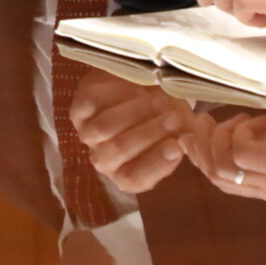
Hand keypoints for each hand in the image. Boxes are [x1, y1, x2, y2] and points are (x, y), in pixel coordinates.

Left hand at [66, 69, 203, 195]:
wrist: (141, 89)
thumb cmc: (164, 116)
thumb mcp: (179, 130)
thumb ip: (182, 137)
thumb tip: (187, 137)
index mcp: (127, 174)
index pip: (135, 179)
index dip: (155, 164)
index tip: (176, 146)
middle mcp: (104, 159)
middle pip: (118, 150)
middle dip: (149, 134)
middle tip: (174, 118)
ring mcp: (88, 134)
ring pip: (104, 128)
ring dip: (134, 114)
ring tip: (161, 101)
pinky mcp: (78, 109)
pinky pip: (91, 103)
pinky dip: (115, 93)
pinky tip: (136, 85)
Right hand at [179, 96, 265, 205]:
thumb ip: (263, 135)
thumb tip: (232, 126)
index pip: (224, 181)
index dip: (201, 157)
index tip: (192, 130)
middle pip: (218, 177)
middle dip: (200, 147)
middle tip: (198, 119)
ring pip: (224, 168)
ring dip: (215, 138)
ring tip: (223, 116)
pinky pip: (241, 152)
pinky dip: (237, 132)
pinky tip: (250, 120)